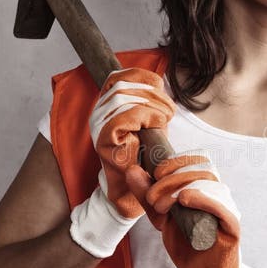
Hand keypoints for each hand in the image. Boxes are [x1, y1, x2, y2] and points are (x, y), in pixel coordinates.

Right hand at [90, 67, 175, 219]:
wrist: (133, 191)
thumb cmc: (144, 159)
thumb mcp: (150, 124)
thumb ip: (149, 103)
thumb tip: (158, 85)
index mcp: (107, 106)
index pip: (119, 76)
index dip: (142, 78)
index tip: (159, 89)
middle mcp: (99, 113)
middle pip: (124, 84)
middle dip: (153, 93)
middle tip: (167, 111)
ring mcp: (99, 125)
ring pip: (126, 97)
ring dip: (153, 105)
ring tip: (164, 119)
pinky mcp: (104, 137)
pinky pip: (128, 114)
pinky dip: (147, 116)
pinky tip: (156, 125)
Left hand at [126, 152, 266, 267]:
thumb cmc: (186, 244)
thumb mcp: (160, 217)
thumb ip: (147, 195)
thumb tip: (132, 171)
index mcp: (204, 187)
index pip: (196, 160)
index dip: (176, 161)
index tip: (155, 172)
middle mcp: (217, 193)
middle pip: (199, 170)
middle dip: (171, 179)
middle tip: (152, 197)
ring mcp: (226, 207)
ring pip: (208, 184)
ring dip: (180, 188)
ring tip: (161, 206)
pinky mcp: (231, 224)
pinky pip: (220, 206)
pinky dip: (202, 198)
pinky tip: (185, 199)